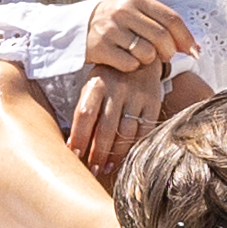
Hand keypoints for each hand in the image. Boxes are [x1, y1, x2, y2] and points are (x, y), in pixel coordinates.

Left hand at [67, 54, 192, 185]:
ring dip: (115, 154)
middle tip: (92, 170)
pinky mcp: (153, 102)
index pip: (86, 115)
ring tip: (106, 168)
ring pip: (126, 132)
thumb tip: (73, 146)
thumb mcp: (93, 86)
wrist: (141, 57)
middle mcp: (118, 89)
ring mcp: (137, 96)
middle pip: (106, 128)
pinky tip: (126, 158)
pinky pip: (144, 130)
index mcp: (97, 84)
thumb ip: (85, 112)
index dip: (80, 137)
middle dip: (97, 153)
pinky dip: (134, 146)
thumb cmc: (109, 78)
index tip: (74, 156)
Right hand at [81, 0, 194, 86]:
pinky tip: (126, 61)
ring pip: (147, 53)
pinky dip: (132, 67)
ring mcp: (110, 29)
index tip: (194, 52)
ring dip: (149, 61)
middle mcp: (123, 11)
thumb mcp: (137, 13)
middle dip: (169, 52)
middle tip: (165, 57)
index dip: (186, 38)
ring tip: (141, 57)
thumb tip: (194, 47)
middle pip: (162, 37)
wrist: (80, 26)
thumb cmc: (118, 22)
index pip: (171, 18)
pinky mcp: (100, 47)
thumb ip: (163, 24)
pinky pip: (130, 64)